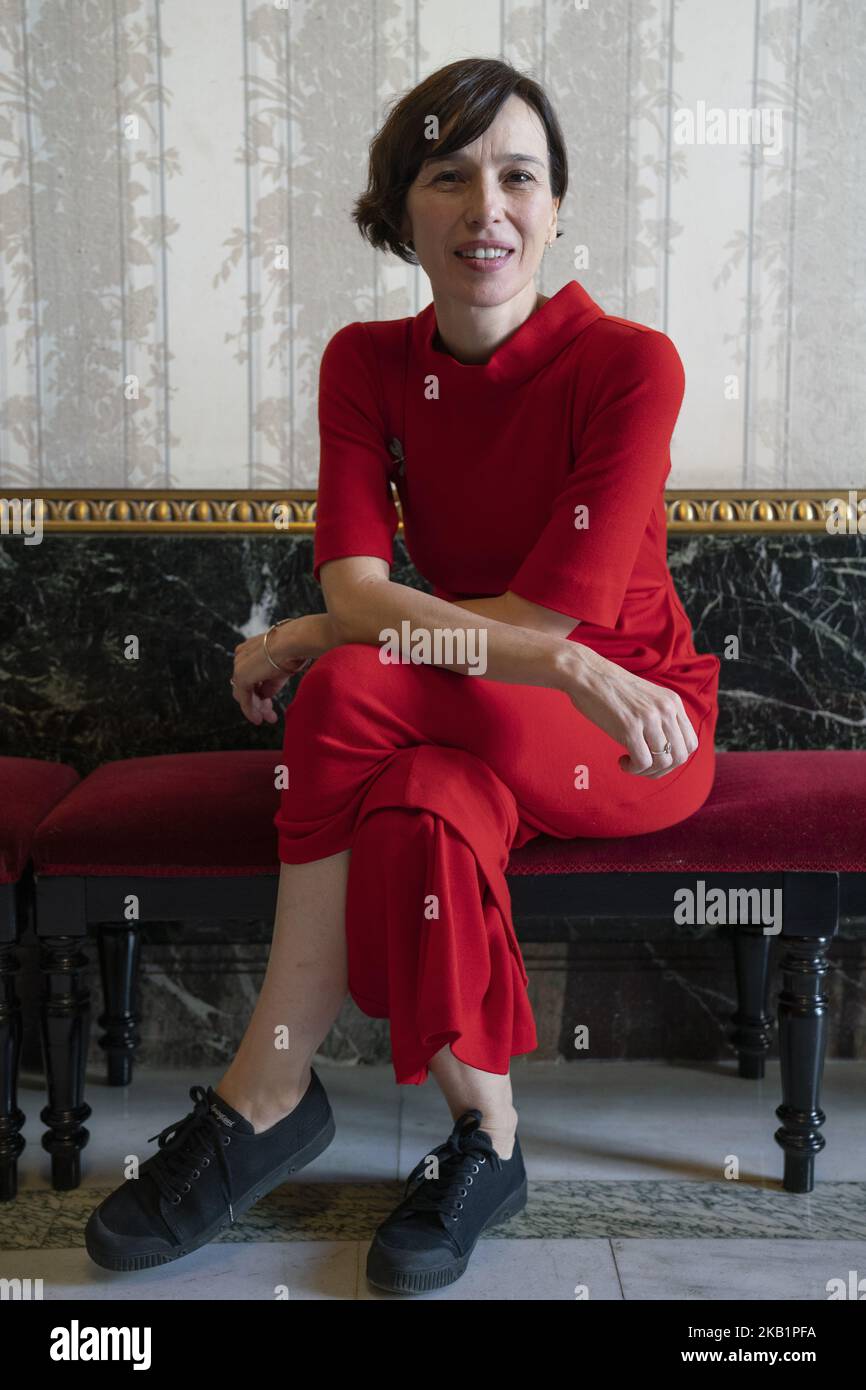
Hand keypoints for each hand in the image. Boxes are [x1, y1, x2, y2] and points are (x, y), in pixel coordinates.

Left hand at [230, 621, 311, 725]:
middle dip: (258, 702)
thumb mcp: (280, 670)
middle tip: (269, 715)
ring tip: (268, 719)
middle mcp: (241, 657)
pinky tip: (258, 720)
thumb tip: (264, 696)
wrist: (294, 642)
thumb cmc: (294, 650)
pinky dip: (250, 711)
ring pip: (244, 694)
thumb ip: (269, 684)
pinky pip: (244, 699)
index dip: (260, 691)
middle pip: (246, 686)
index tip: (268, 703)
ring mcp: (239, 666)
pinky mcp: (241, 677)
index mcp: (249, 650)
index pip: (251, 676)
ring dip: (256, 708)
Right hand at [563, 646, 698, 776]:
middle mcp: (665, 709)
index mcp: (673, 702)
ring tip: (630, 763)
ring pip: (663, 762)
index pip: (690, 743)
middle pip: (680, 756)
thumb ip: (660, 717)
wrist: (586, 674)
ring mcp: (648, 718)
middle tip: (642, 767)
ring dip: (647, 772)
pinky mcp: (629, 727)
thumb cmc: (611, 688)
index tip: (656, 759)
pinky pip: (642, 762)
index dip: (674, 759)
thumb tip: (665, 748)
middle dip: (662, 770)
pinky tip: (622, 762)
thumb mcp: (647, 698)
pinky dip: (633, 769)